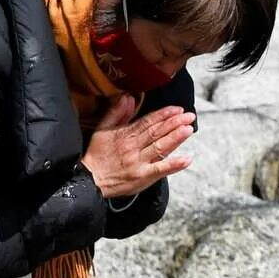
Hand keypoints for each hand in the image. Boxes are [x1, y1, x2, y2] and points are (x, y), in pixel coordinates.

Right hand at [81, 94, 195, 198]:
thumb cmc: (97, 155)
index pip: (148, 122)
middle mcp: (134, 147)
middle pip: (157, 132)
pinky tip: (186, 159)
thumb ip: (116, 113)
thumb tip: (128, 97)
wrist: (89, 180)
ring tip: (189, 129)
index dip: (163, 115)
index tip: (177, 109)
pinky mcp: (142, 177)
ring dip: (176, 138)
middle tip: (189, 116)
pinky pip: (160, 169)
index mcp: (126, 135)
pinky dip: (174, 164)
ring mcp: (139, 162)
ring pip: (161, 147)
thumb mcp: (102, 130)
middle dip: (174, 123)